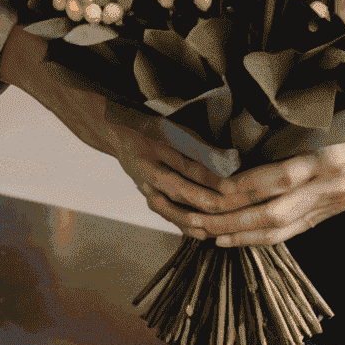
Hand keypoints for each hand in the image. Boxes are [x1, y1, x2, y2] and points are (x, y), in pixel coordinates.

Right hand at [0, 26, 232, 232]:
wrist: (107, 122)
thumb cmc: (143, 111)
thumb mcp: (166, 113)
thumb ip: (194, 130)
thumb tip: (227, 144)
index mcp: (156, 140)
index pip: (189, 161)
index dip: (214, 174)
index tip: (236, 182)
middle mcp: (148, 165)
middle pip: (184, 189)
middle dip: (213, 201)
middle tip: (238, 208)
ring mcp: (144, 182)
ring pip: (174, 207)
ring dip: (200, 218)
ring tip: (225, 225)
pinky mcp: (145, 192)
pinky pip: (166, 213)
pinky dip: (184, 224)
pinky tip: (204, 232)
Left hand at [173, 92, 344, 248]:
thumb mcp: (331, 101)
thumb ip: (293, 116)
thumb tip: (243, 118)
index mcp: (331, 156)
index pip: (279, 178)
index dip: (244, 185)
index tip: (210, 185)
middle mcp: (333, 187)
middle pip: (275, 213)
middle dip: (233, 219)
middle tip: (197, 219)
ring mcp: (336, 203)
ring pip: (283, 229)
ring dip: (243, 234)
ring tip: (209, 234)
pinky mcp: (337, 210)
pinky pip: (296, 231)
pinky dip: (265, 237)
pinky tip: (240, 237)